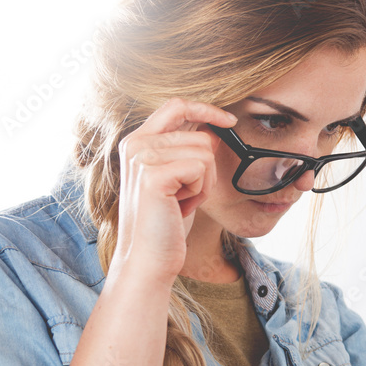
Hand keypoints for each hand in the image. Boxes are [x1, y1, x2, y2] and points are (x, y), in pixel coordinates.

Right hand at [111, 98, 236, 283]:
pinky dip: (200, 191)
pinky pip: (201, 168)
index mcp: (138, 141)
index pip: (176, 106)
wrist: (148, 259)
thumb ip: (188, 151)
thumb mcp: (180, 180)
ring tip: (181, 201)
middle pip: (201, 137)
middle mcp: (136, 144)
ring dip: (203, 182)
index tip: (229, 120)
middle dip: (206, 170)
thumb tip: (214, 130)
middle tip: (186, 195)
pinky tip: (181, 206)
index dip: (206, 109)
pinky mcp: (153, 174)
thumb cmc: (166, 223)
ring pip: (205, 153)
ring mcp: (142, 157)